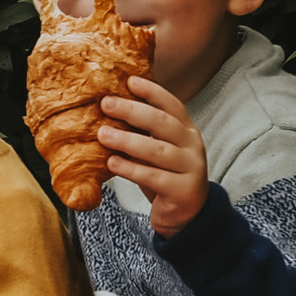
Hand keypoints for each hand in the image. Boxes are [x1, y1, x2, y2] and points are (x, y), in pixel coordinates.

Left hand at [97, 76, 208, 235]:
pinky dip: (131, 169)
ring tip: (102, 134)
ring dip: (127, 141)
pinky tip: (112, 163)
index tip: (129, 80)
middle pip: (163, 123)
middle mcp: (193, 145)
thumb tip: (108, 108)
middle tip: (106, 104)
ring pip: (158, 150)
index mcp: (186, 130)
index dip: (152, 92)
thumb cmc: (164, 176)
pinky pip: (154, 177)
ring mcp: (191, 168)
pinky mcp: (183, 191)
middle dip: (133, 111)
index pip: (171, 105)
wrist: (186, 215)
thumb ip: (143, 132)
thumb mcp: (157, 149)